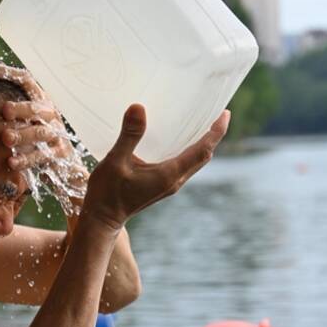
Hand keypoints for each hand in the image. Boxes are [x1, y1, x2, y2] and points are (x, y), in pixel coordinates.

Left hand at [0, 63, 88, 188]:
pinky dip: (27, 159)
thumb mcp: (23, 121)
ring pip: (40, 132)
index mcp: (40, 100)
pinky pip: (42, 156)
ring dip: (22, 134)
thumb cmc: (34, 139)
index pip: (26, 80)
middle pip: (36, 107)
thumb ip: (9, 111)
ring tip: (6, 138)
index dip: (8, 73)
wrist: (64, 166)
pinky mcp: (59, 154)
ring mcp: (56, 134)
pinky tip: (11, 163)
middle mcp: (50, 114)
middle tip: (5, 110)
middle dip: (21, 108)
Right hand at [84, 104, 229, 228]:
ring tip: (201, 122)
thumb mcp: (116, 161)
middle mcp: (174, 181)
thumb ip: (129, 135)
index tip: (224, 113)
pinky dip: (187, 150)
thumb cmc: (107, 192)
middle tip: (216, 113)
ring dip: (201, 143)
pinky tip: (177, 139)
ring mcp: (169, 185)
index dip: (216, 132)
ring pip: (194, 162)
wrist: (102, 218)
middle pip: (203, 156)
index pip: (202, 151)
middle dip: (213, 135)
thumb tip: (139, 108)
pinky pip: (183, 165)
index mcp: (169, 174)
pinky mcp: (161, 185)